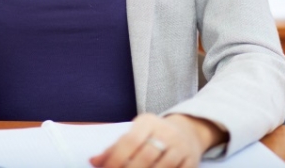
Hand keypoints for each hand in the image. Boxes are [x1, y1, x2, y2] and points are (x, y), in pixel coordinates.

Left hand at [89, 113, 224, 167]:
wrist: (188, 132)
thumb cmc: (153, 136)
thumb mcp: (135, 134)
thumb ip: (114, 149)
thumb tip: (93, 161)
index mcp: (148, 122)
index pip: (130, 140)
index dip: (116, 159)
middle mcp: (166, 131)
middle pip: (146, 156)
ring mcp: (181, 146)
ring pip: (163, 166)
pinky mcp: (191, 160)